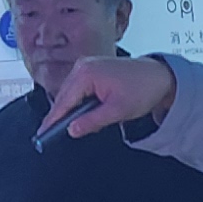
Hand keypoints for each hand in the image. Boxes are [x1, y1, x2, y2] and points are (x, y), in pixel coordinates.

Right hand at [44, 55, 171, 137]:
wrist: (160, 76)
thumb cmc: (143, 89)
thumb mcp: (117, 111)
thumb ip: (92, 121)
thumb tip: (72, 130)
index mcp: (86, 73)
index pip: (63, 101)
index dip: (53, 120)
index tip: (42, 135)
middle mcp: (82, 66)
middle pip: (64, 97)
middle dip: (63, 116)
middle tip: (57, 136)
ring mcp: (86, 66)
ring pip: (70, 94)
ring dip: (73, 110)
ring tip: (77, 125)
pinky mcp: (91, 69)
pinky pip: (78, 89)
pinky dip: (80, 102)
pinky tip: (86, 113)